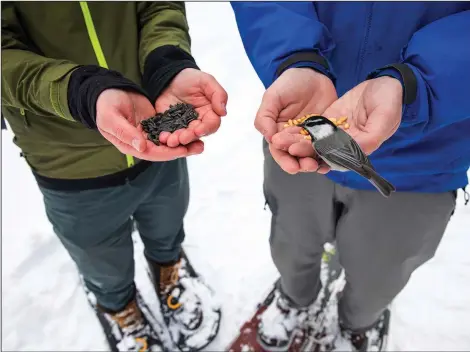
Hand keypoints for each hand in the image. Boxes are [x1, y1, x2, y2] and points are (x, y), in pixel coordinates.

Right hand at [96, 89, 203, 160]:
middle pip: (163, 151)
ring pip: (168, 143)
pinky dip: (181, 132)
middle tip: (199, 147)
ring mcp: (148, 135)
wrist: (106, 91)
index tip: (183, 150)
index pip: (151, 153)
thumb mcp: (111, 117)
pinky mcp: (154, 125)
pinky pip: (170, 131)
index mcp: (129, 145)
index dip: (167, 152)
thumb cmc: (105, 104)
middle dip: (181, 150)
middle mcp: (140, 143)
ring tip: (201, 143)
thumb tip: (142, 147)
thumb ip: (126, 132)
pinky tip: (194, 130)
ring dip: (184, 143)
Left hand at [154, 68, 227, 146]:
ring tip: (170, 141)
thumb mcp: (206, 81)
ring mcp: (184, 126)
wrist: (169, 77)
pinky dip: (167, 137)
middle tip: (182, 139)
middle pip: (197, 134)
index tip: (197, 130)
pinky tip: (162, 137)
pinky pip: (170, 134)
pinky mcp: (171, 126)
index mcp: (210, 113)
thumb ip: (218, 94)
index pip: (212, 124)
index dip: (206, 129)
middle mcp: (198, 122)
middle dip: (189, 137)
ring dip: (178, 140)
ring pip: (184, 137)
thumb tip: (223, 112)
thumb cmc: (190, 78)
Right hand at [256, 68, 336, 173]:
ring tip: (320, 166)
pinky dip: (329, 154)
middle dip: (301, 164)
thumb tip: (269, 138)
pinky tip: (333, 159)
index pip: (279, 150)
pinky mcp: (326, 132)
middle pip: (295, 156)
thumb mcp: (273, 96)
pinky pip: (327, 145)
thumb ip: (266, 117)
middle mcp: (293, 137)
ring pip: (311, 154)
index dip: (285, 160)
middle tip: (309, 166)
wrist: (313, 72)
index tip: (292, 167)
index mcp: (278, 131)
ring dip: (315, 162)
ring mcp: (311, 135)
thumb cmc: (289, 83)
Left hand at [281, 76, 402, 166]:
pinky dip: (299, 131)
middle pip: (320, 151)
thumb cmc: (390, 99)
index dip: (317, 156)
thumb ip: (372, 136)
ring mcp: (336, 134)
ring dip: (296, 141)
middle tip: (284, 146)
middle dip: (301, 149)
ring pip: (313, 141)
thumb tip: (357, 150)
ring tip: (280, 140)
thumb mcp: (385, 116)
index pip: (336, 156)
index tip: (301, 152)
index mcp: (360, 147)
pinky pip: (312, 129)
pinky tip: (285, 130)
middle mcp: (346, 144)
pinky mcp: (329, 123)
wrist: (387, 83)